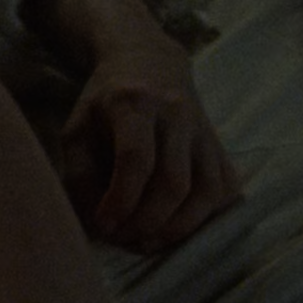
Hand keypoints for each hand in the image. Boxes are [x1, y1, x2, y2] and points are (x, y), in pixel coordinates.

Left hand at [36, 0, 242, 253]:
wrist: (148, 62)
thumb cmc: (104, 104)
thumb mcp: (76, 130)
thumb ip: (80, 177)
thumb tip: (101, 225)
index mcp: (134, 102)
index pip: (136, 158)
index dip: (121, 200)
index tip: (105, 224)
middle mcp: (176, 113)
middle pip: (173, 181)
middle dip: (148, 221)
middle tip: (125, 237)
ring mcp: (204, 130)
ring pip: (207, 190)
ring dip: (179, 227)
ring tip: (149, 241)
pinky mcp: (220, 146)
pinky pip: (225, 190)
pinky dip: (205, 217)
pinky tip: (177, 225)